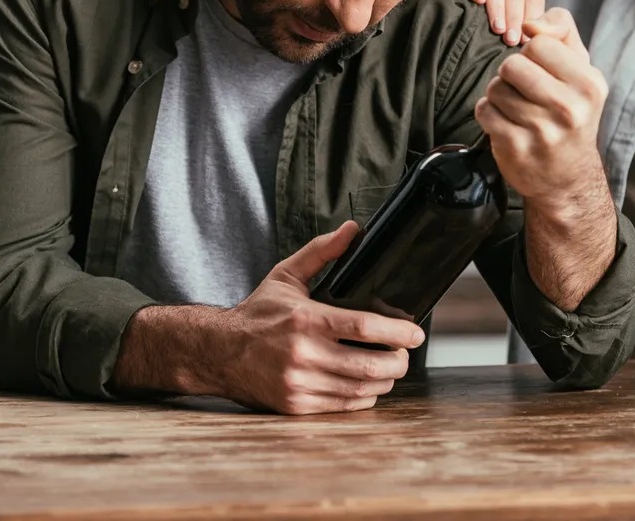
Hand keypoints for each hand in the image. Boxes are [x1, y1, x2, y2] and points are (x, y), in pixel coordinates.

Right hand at [114, 222, 424, 414]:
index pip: (363, 328)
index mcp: (305, 319)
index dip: (397, 333)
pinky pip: (343, 405)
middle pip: (369, 364)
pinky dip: (362, 396)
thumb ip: (321, 251)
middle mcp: (303, 354)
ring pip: (360, 389)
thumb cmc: (257, 312)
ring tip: (390, 367)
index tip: (416, 334)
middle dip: (397, 361)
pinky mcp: (296, 405)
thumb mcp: (286, 275)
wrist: (219, 352)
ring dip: (384, 380)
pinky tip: (367, 384)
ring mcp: (299, 383)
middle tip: (405, 353)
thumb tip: (352, 229)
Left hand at [474, 8, 608, 216]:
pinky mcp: (515, 148)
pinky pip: (484, 110)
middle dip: (511, 73)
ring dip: (499, 94)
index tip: (541, 71)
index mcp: (589, 84)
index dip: (532, 53)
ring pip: (495, 87)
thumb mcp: (580, 69)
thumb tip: (530, 25)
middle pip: (512, 63)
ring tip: (516, 108)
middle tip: (523, 90)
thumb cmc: (571, 111)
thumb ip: (562, 31)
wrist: (567, 178)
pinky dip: (489, 113)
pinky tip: (505, 123)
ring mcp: (542, 131)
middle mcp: (570, 108)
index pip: (539, 43)